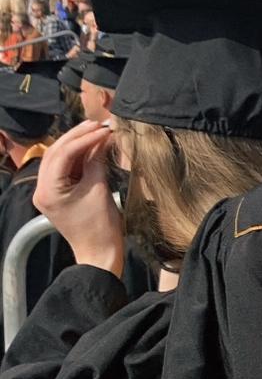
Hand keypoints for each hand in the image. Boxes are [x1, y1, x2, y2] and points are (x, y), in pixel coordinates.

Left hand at [34, 121, 123, 275]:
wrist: (99, 254)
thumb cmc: (100, 227)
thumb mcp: (99, 189)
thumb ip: (96, 160)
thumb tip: (102, 138)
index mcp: (48, 190)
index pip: (63, 154)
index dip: (85, 138)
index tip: (104, 129)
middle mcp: (41, 189)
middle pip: (56, 152)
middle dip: (78, 136)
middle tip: (99, 124)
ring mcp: (47, 192)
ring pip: (59, 158)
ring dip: (78, 144)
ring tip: (97, 131)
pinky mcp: (57, 194)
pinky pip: (65, 168)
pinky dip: (79, 156)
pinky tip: (93, 146)